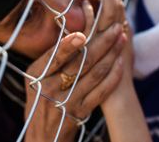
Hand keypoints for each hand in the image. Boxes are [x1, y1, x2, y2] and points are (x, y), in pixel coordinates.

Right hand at [24, 24, 125, 141]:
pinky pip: (101, 92)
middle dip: (101, 42)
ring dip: (111, 55)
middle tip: (115, 28)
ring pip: (94, 74)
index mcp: (37, 73)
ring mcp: (65, 101)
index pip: (55, 56)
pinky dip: (112, 76)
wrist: (43, 135)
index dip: (69, 44)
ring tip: (122, 39)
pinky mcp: (80, 112)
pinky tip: (120, 63)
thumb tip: (73, 29)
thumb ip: (51, 58)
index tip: (84, 32)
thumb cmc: (41, 99)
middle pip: (80, 62)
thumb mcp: (36, 78)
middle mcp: (49, 87)